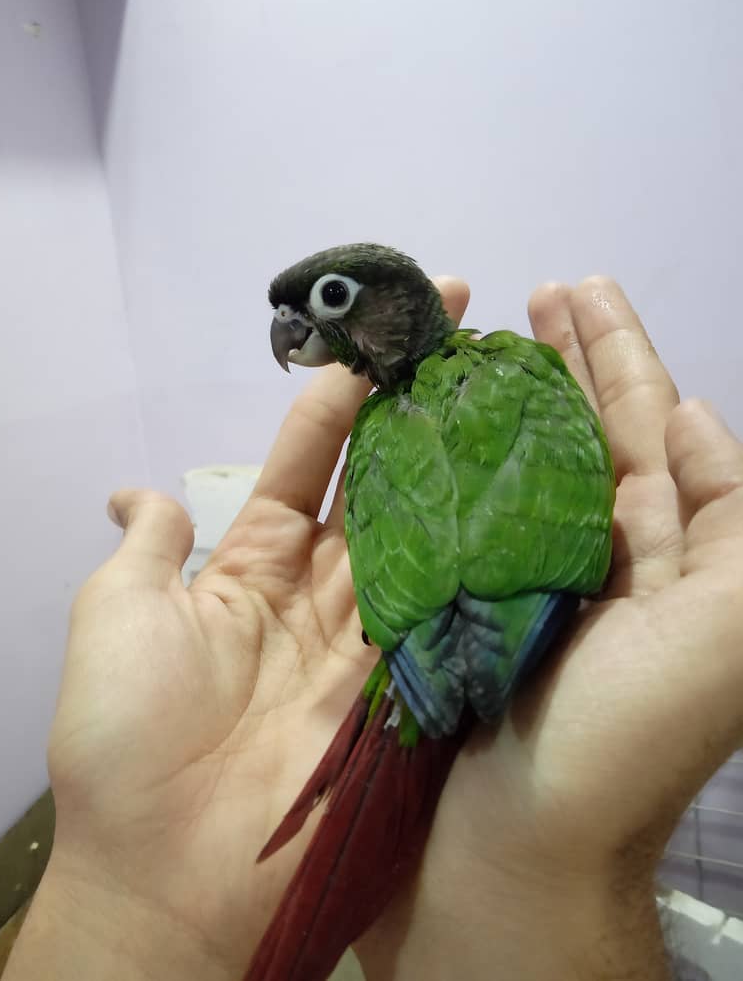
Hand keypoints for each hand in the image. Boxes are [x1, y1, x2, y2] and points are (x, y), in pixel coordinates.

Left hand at [4, 281, 469, 980]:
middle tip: (466, 339)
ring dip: (454, 468)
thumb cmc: (125, 736)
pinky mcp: (402, 689)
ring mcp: (367, 638)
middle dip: (417, 412)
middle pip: (378, 484)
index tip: (379, 327)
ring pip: (418, 535)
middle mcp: (320, 589)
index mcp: (251, 563)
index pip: (307, 456)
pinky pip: (439, 612)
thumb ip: (148, 547)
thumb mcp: (113, 615)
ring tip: (499, 396)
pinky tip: (509, 498)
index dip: (342, 389)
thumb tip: (135, 491)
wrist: (165, 872)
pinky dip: (472, 558)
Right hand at [356, 278, 742, 979]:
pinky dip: (449, 457)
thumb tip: (694, 416)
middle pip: (585, 432)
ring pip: (519, 462)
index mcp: (667, 557)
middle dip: (566, 357)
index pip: (650, 429)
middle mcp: (598, 559)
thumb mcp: (729, 627)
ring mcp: (522, 578)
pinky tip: (429, 415)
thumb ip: (731, 516)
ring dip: (506, 394)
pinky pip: (456, 511)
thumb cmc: (626, 738)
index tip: (577, 291)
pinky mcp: (457, 600)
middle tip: (533, 289)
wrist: (514, 853)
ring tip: (481, 332)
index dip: (620, 356)